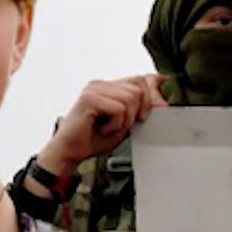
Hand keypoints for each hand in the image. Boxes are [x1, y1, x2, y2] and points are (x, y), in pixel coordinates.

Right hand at [37, 74, 167, 176]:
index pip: (140, 79)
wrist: (70, 152)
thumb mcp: (125, 124)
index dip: (152, 94)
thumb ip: (139, 111)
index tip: (156, 110)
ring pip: (130, 98)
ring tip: (111, 128)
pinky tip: (103, 129)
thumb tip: (161, 102)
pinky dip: (115, 125)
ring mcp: (94, 89)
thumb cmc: (94, 139)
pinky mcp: (89, 98)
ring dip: (125, 120)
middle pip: (138, 86)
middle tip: (125, 125)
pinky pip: (118, 109)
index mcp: (110, 86)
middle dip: (139, 110)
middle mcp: (102, 84)